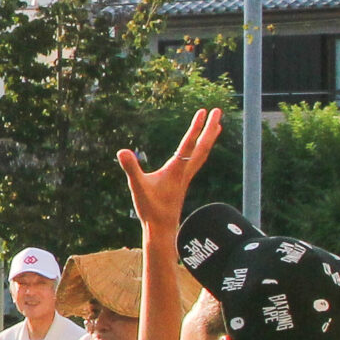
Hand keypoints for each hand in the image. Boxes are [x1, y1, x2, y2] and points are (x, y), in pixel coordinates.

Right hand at [114, 108, 222, 233]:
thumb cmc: (150, 208)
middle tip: (218, 111)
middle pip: (203, 146)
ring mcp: (186, 177)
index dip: (195, 127)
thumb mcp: (137, 187)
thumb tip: (122, 151)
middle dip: (210, 128)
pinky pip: (197, 161)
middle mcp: (185, 171)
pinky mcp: (183, 182)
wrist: (162, 228)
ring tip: (217, 125)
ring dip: (210, 138)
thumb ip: (131, 168)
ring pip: (202, 154)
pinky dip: (202, 150)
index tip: (202, 111)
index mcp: (176, 170)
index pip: (188, 144)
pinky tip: (200, 149)